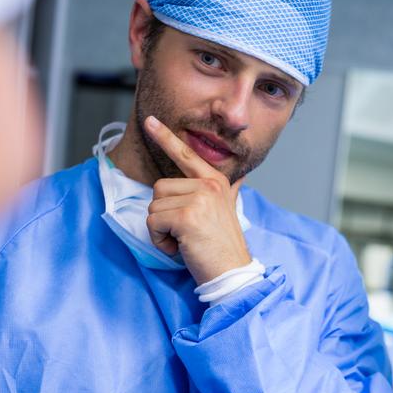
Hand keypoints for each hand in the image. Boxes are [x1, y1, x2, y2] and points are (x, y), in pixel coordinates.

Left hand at [142, 115, 251, 284]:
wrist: (232, 272)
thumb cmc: (224, 246)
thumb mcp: (230, 209)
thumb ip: (230, 190)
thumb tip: (242, 175)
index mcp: (216, 181)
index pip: (186, 154)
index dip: (166, 137)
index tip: (149, 121)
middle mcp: (208, 185)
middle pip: (159, 188)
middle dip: (163, 216)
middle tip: (185, 233)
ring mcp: (199, 199)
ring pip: (153, 206)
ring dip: (161, 230)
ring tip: (184, 240)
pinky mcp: (187, 216)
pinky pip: (153, 222)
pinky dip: (160, 240)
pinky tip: (180, 247)